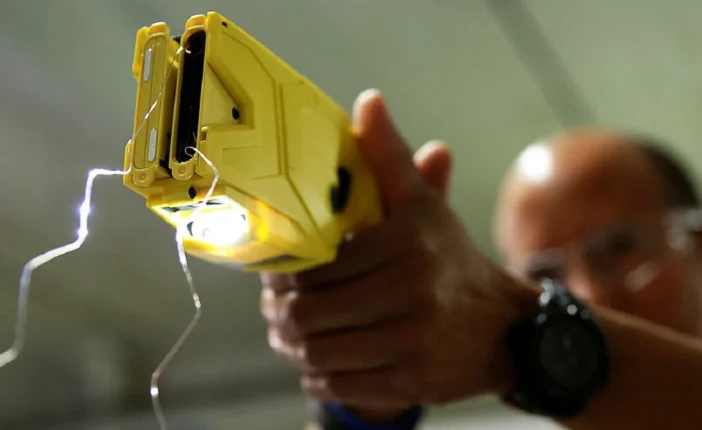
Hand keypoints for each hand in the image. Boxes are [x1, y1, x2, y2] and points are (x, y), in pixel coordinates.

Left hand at [260, 89, 536, 411]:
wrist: (506, 328)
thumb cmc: (450, 261)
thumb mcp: (423, 206)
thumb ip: (391, 158)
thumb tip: (368, 100)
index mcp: (408, 243)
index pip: (317, 263)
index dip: (285, 273)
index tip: (277, 276)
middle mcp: (413, 293)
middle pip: (310, 312)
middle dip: (282, 314)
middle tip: (274, 310)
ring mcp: (414, 343)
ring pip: (319, 352)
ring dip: (293, 346)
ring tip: (290, 334)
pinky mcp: (414, 382)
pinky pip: (340, 384)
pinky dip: (320, 376)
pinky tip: (319, 361)